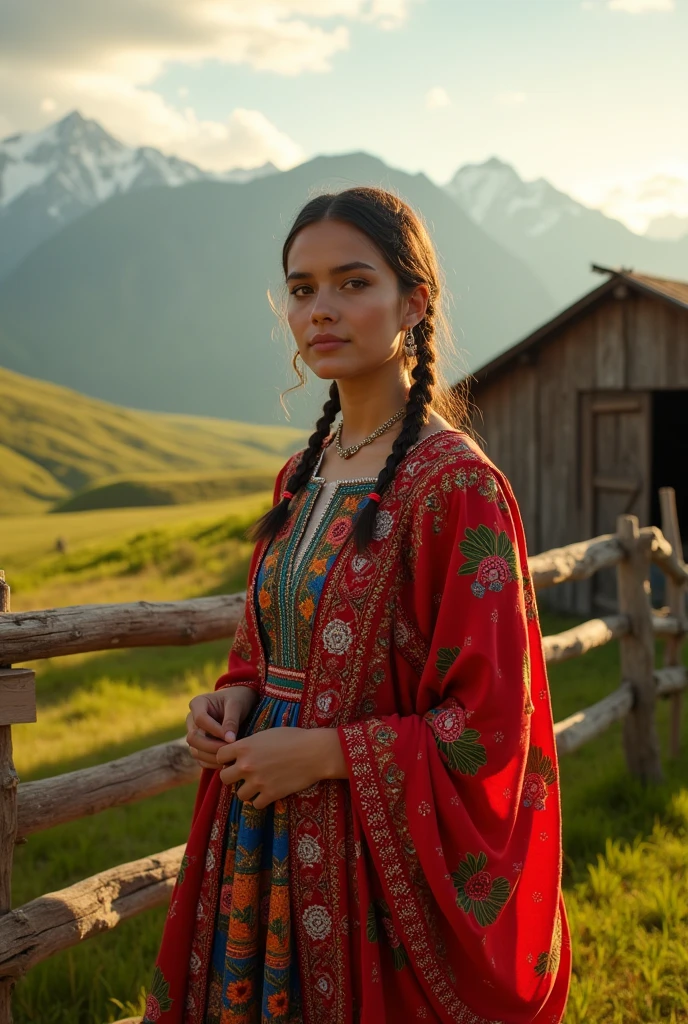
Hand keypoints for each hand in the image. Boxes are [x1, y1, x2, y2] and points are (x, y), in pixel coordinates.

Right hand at [185, 685, 258, 769]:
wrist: (239, 703)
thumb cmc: (237, 699)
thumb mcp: (236, 705)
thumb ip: (231, 720)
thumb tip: (229, 740)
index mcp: (198, 703)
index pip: (200, 719)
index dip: (214, 730)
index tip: (231, 738)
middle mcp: (191, 719)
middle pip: (193, 738)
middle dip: (211, 746)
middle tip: (230, 750)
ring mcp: (194, 734)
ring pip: (195, 751)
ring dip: (212, 757)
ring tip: (230, 758)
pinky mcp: (198, 746)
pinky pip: (200, 759)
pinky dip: (212, 763)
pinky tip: (226, 762)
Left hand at [216, 727, 347, 808]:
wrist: (314, 752)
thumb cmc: (293, 738)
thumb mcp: (266, 734)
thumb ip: (249, 744)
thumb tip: (239, 752)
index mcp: (244, 747)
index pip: (219, 756)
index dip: (226, 758)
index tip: (234, 760)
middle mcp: (246, 765)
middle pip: (224, 778)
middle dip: (232, 776)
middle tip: (244, 775)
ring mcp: (258, 782)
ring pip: (239, 795)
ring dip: (247, 790)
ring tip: (258, 784)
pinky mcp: (270, 794)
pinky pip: (255, 804)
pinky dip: (261, 800)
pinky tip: (268, 792)